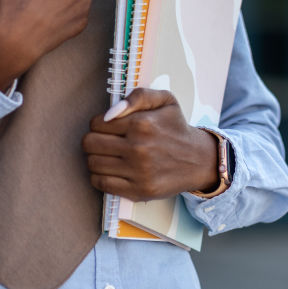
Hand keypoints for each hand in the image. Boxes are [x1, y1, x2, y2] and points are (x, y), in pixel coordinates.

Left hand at [82, 88, 219, 199]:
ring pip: (92, 163)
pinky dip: (99, 177)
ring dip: (95, 158)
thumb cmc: (176, 128)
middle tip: (104, 142)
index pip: (96, 123)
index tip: (108, 128)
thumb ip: (138, 96)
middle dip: (93, 140)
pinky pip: (101, 184)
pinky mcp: (139, 191)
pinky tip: (109, 170)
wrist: (198, 160)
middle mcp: (139, 148)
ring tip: (108, 156)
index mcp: (142, 124)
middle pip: (89, 144)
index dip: (98, 124)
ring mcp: (138, 172)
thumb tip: (110, 113)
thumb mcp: (165, 100)